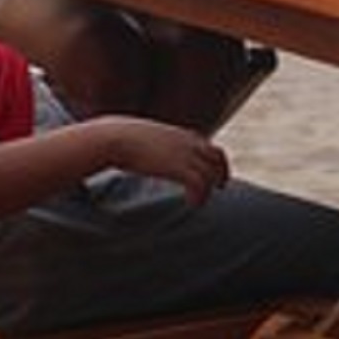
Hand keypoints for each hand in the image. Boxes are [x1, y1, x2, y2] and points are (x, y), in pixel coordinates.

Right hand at [105, 118, 229, 205]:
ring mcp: (185, 154)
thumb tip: (143, 149)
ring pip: (211, 173)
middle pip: (218, 156)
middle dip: (222, 171)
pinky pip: (200, 184)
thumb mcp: (144, 137)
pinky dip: (200, 196)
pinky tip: (193, 204)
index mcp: (181, 134)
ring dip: (208, 189)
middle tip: (221, 186)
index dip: (214, 159)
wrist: (116, 137)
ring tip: (198, 202)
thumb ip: (152, 143)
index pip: (208, 145)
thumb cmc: (123, 138)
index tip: (213, 171)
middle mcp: (188, 142)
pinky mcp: (178, 168)